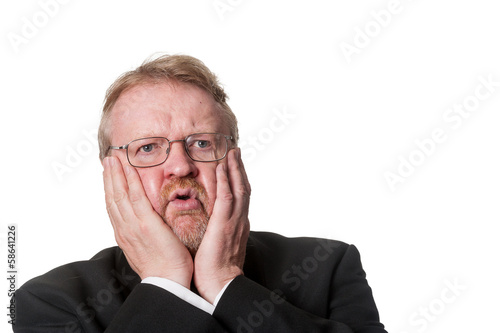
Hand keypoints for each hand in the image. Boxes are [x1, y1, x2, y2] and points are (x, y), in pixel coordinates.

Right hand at [103, 156, 192, 287]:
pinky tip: (128, 167)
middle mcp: (124, 229)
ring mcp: (132, 225)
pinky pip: (135, 196)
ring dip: (115, 173)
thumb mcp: (147, 250)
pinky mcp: (145, 223)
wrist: (168, 282)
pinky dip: (130, 180)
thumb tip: (144, 227)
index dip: (109, 188)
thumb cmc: (163, 269)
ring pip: (119, 194)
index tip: (109, 175)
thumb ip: (143, 235)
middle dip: (109, 177)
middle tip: (107, 160)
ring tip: (113, 158)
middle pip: (111, 197)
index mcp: (124, 235)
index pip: (113, 207)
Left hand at [193, 148, 250, 302]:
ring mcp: (234, 221)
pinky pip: (226, 198)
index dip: (238, 179)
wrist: (220, 284)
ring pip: (238, 188)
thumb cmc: (215, 268)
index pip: (240, 196)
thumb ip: (218, 231)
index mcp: (238, 224)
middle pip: (243, 187)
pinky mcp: (224, 225)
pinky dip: (225, 182)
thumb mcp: (219, 245)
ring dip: (235, 168)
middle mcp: (240, 220)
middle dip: (239, 168)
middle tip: (236, 151)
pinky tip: (220, 168)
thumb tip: (212, 225)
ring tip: (231, 152)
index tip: (233, 164)